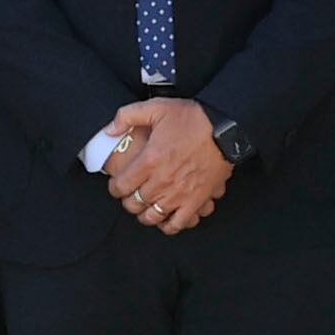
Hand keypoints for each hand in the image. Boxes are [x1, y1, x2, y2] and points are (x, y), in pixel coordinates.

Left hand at [105, 97, 228, 234]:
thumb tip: (109, 129)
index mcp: (150, 160)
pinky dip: (169, 226)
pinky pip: (179, 223)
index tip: (116, 185)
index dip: (114, 188)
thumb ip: (128, 116)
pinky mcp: (197, 200)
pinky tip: (166, 219)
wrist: (225, 128)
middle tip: (130, 195)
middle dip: (128, 201)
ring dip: (145, 215)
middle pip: (134, 203)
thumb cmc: (193, 118)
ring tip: (145, 208)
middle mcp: (163, 180)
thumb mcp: (156, 108)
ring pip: (153, 216)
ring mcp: (180, 193)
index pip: (121, 186)